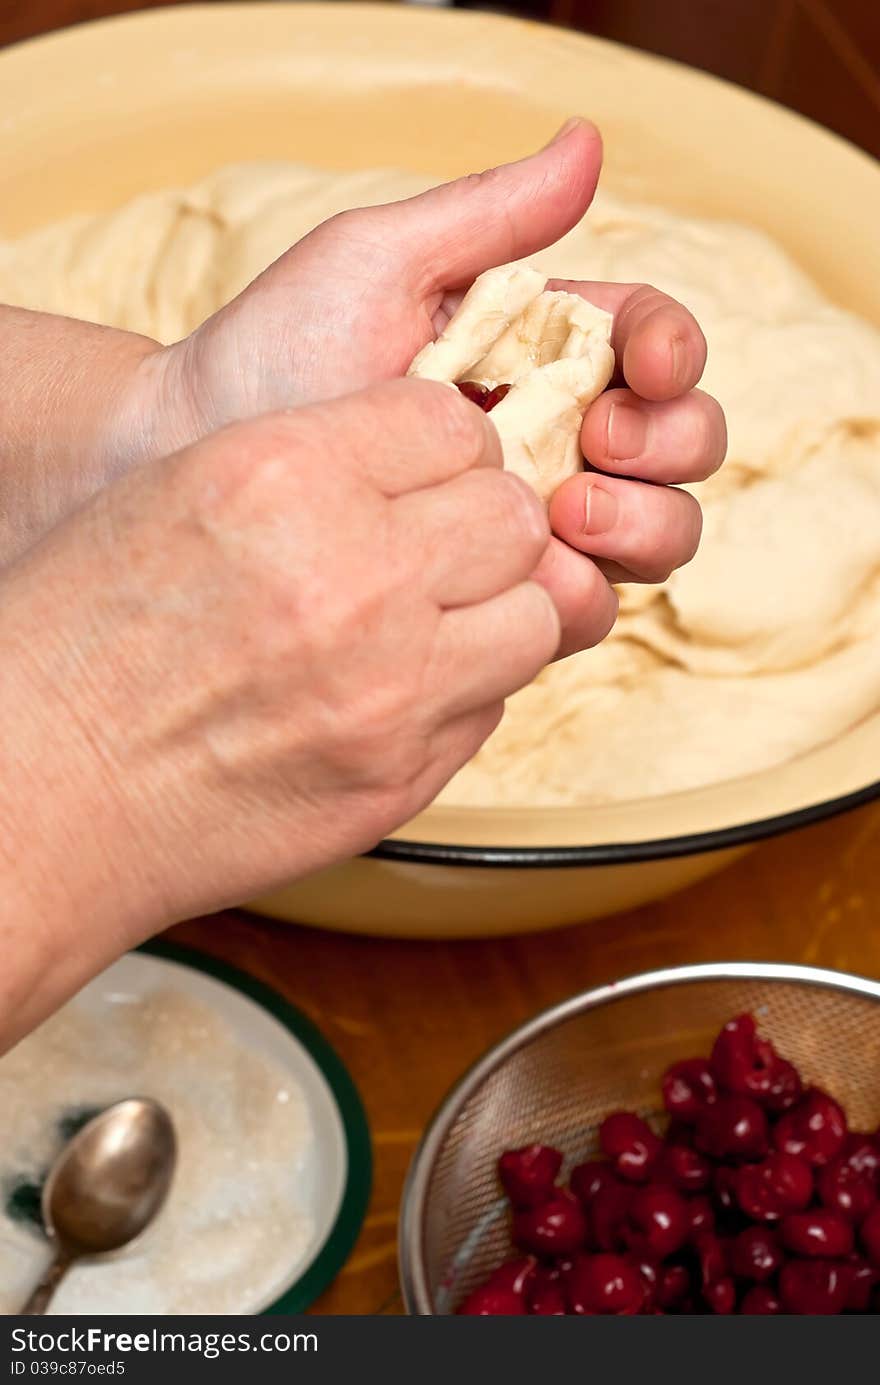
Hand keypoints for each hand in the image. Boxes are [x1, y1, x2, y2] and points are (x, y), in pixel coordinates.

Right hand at [0, 379, 556, 1044]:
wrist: (48, 789)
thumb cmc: (84, 640)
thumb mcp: (181, 492)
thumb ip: (318, 464)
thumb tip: (424, 457)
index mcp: (283, 477)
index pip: (453, 424)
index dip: (444, 449)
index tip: (425, 474)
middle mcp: (355, 576)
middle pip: (514, 516)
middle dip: (484, 525)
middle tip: (438, 548)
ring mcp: (392, 687)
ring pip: (536, 617)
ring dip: (495, 612)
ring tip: (429, 625)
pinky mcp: (403, 776)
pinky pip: (493, 706)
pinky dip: (463, 691)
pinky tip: (395, 691)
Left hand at [145, 119, 724, 656]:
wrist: (200, 461)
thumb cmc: (276, 352)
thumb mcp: (378, 264)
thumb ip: (488, 216)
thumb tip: (586, 146)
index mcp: (540, 350)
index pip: (651, 347)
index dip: (671, 352)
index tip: (640, 360)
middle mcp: (552, 437)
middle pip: (680, 445)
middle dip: (669, 443)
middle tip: (598, 444)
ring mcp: (531, 522)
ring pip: (657, 532)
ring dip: (644, 524)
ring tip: (564, 514)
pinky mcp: (500, 596)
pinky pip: (586, 608)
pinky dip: (584, 594)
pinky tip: (535, 576)